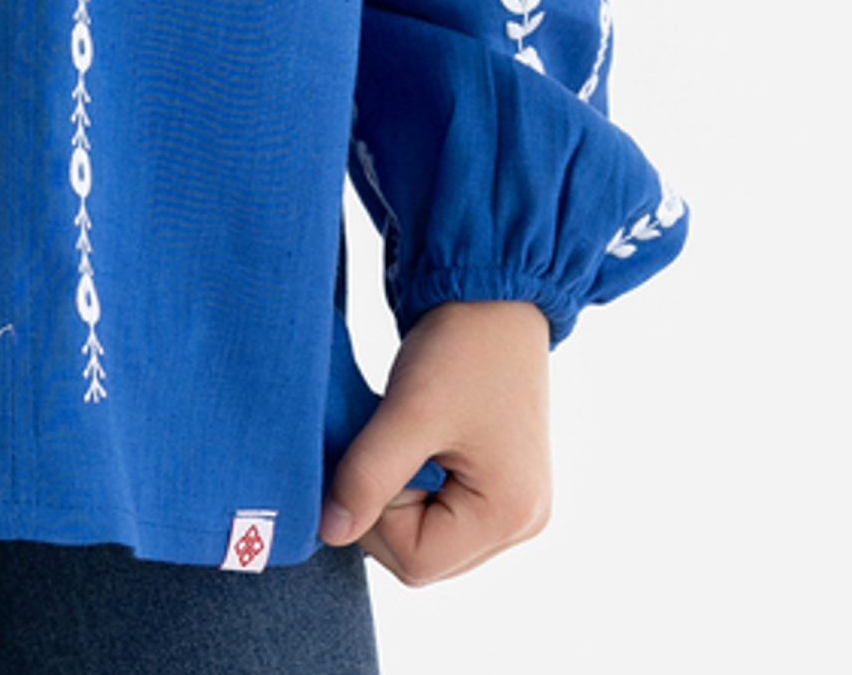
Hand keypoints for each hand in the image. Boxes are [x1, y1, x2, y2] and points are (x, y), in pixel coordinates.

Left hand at [319, 299, 551, 585]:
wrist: (493, 290)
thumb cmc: (461, 345)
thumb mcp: (407, 412)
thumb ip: (367, 477)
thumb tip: (329, 531)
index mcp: (510, 514)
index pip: (416, 562)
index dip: (373, 517)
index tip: (369, 455)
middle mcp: (522, 521)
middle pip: (425, 555)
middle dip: (385, 509)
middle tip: (381, 443)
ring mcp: (514, 503)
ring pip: (429, 534)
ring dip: (398, 495)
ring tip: (400, 437)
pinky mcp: (499, 480)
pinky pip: (443, 508)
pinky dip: (415, 482)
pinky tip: (413, 441)